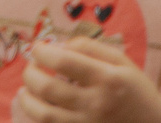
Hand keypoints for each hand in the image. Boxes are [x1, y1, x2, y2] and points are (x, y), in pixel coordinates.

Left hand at [15, 34, 160, 120]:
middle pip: (48, 88)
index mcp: (107, 79)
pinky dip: (38, 117)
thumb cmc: (134, 89)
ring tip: (27, 90)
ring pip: (44, 115)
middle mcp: (96, 104)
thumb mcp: (120, 61)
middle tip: (32, 68)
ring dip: (27, 99)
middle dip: (30, 74)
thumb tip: (55, 46)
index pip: (63, 61)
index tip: (38, 48)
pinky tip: (38, 107)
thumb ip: (88, 47)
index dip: (42, 51)